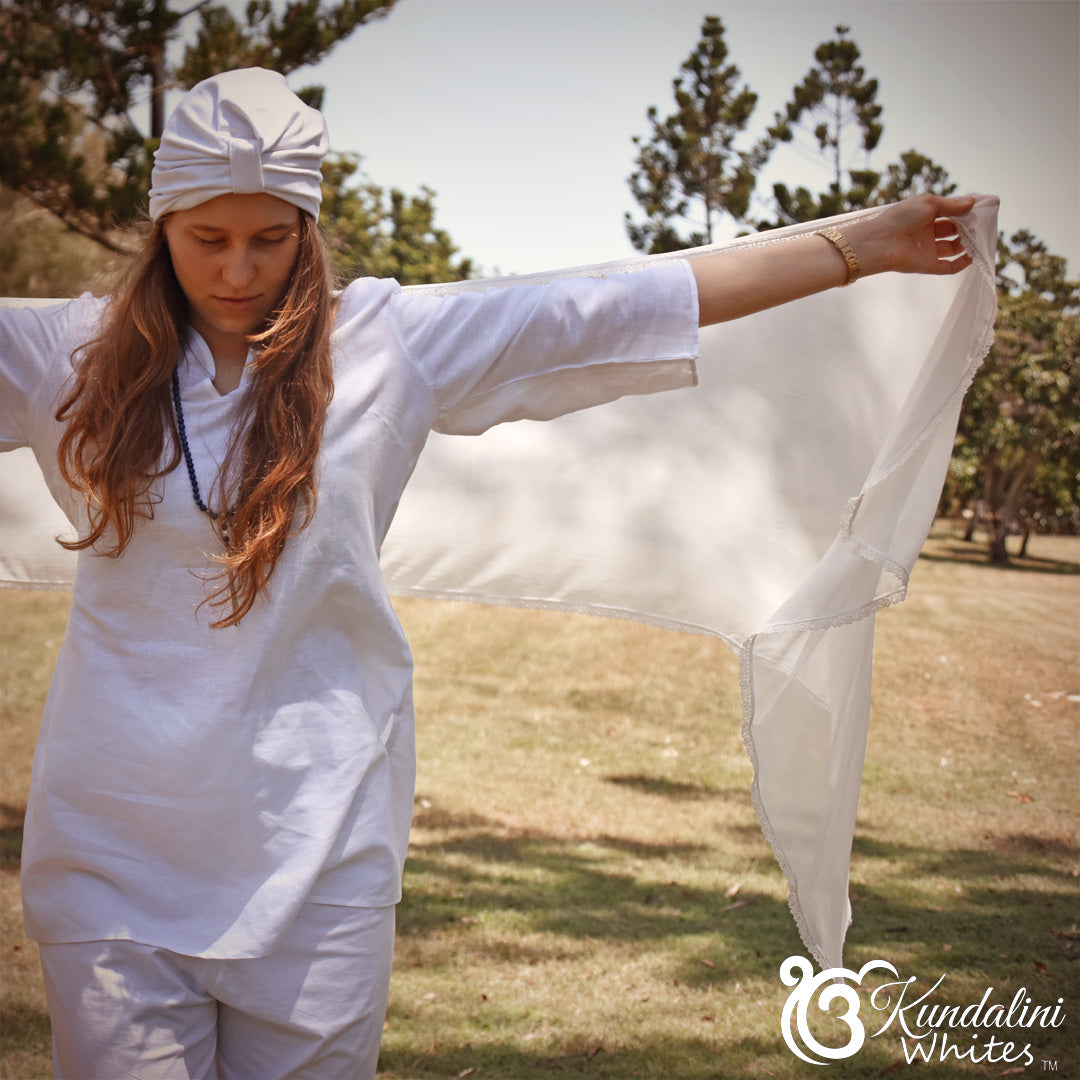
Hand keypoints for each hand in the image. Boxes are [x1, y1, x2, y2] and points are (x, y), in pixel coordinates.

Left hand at [846, 193, 977, 277]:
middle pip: (954, 230)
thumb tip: (972, 203)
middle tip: (982, 223)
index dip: (965, 212)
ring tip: (979, 236)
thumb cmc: (900, 218)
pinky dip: (962, 263)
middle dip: (969, 227)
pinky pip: (949, 267)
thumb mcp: (928, 204)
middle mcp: (927, 233)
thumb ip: (952, 205)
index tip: (982, 208)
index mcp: (925, 216)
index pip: (950, 214)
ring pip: (954, 248)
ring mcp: (928, 250)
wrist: (880, 242)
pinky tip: (972, 256)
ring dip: (968, 243)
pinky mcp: (928, 266)